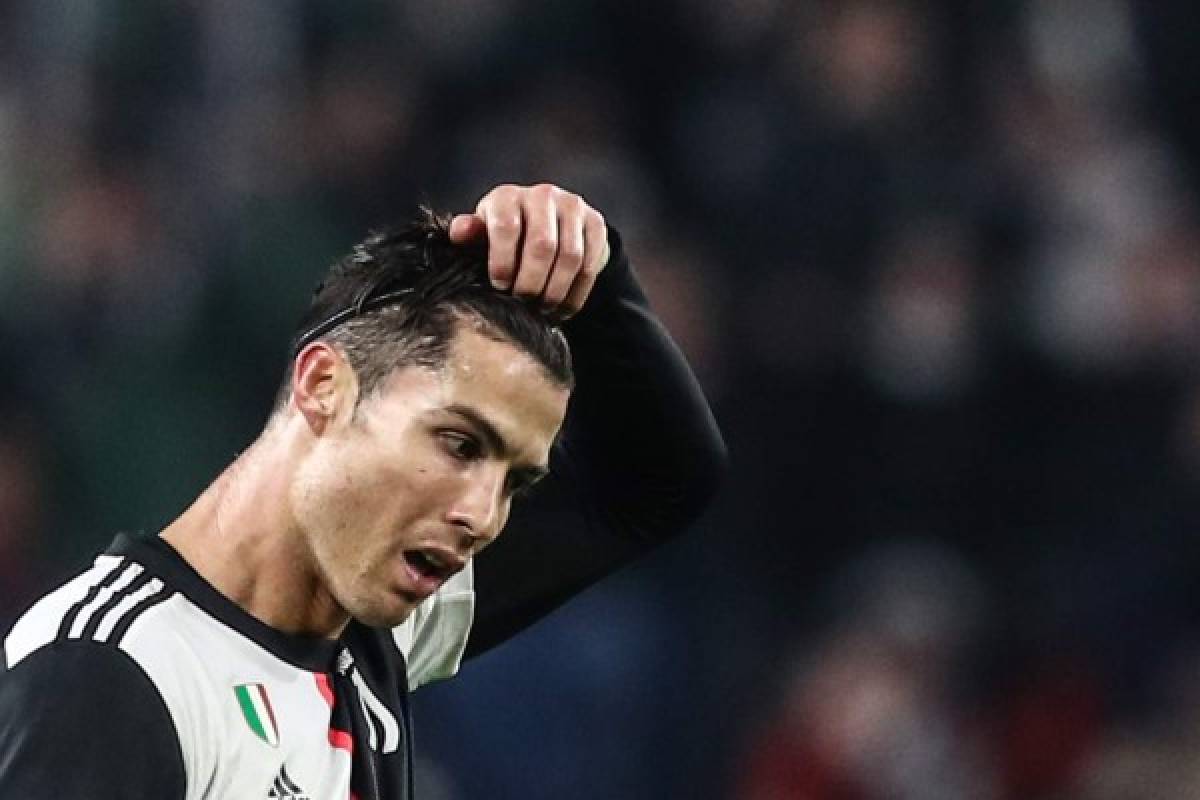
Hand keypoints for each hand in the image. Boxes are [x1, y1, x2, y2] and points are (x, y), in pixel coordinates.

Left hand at [448, 183, 609, 318]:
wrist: (545, 223)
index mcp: (507, 197)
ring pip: (570, 257)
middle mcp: (542, 195)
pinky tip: (562, 308)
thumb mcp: (482, 234)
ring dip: (556, 291)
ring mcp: (573, 207)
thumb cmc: (503, 235)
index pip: (507, 228)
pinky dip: (576, 293)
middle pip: (542, 246)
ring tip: (543, 309)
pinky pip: (590, 264)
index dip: (503, 263)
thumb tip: (459, 232)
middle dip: (531, 283)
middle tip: (524, 303)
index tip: (500, 286)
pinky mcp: (595, 223)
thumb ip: (469, 235)